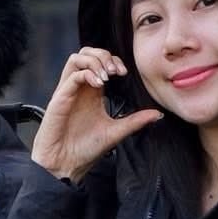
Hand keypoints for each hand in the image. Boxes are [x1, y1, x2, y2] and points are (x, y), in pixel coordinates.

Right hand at [30, 49, 161, 184]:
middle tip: (116, 71)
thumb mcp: (116, 131)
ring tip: (107, 76)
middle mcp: (79, 88)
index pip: (99, 62)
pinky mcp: (59, 98)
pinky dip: (87, 74)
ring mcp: (68, 92)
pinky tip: (99, 85)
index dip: (113, 61)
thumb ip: (135, 121)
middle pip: (86, 53)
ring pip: (76, 58)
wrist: (66, 165)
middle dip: (104, 55)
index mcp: (91, 93)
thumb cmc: (85, 149)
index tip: (124, 73)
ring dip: (94, 61)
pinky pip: (71, 75)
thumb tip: (158, 114)